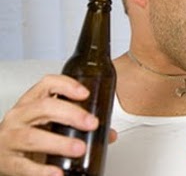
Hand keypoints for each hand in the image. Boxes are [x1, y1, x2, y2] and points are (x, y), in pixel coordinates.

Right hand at [0, 75, 116, 175]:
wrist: (1, 155)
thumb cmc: (28, 134)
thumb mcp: (49, 124)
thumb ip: (78, 125)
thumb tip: (109, 133)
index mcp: (31, 102)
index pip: (47, 84)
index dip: (66, 85)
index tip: (85, 93)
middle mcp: (19, 116)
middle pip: (44, 107)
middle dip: (71, 114)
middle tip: (91, 124)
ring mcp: (10, 138)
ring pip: (33, 136)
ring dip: (60, 142)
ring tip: (79, 148)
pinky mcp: (7, 162)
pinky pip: (24, 166)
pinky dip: (41, 171)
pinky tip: (57, 173)